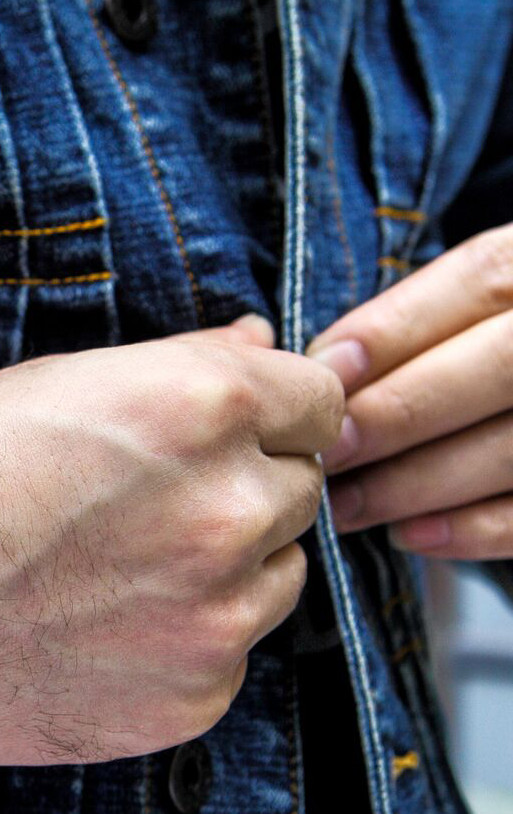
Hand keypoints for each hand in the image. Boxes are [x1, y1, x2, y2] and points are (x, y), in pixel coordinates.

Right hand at [0, 314, 341, 813]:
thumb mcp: (49, 388)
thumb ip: (181, 366)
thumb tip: (260, 345)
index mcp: (200, 410)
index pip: (319, 400)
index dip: (267, 416)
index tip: (220, 439)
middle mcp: (227, 514)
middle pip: (298, 493)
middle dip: (236, 493)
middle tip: (133, 515)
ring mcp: (214, 621)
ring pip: (272, 582)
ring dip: (220, 574)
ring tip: (107, 579)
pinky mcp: (190, 702)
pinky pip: (224, 660)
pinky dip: (179, 647)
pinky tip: (92, 635)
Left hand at [307, 224, 512, 557]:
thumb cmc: (491, 353)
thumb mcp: (482, 313)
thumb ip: (422, 327)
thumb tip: (318, 369)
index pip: (484, 278)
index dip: (398, 326)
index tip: (323, 372)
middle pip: (503, 365)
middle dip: (401, 411)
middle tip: (327, 453)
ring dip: (420, 482)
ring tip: (348, 507)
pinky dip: (475, 529)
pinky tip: (411, 536)